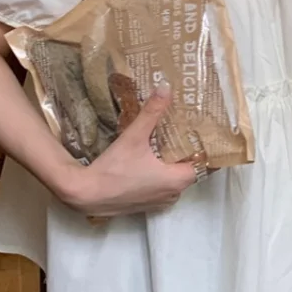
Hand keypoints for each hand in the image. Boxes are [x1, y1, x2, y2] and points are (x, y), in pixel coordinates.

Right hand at [56, 87, 197, 217]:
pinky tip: (155, 157)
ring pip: (177, 179)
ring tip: (175, 140)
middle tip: (190, 130)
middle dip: (191, 152)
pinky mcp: (146, 204)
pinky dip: (164, 173)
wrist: (84, 195)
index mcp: (177, 180)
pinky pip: (163, 186)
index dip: (208, 148)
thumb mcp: (134, 137)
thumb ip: (152, 112)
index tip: (208, 132)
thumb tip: (166, 87)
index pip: (205, 164)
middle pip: (191, 170)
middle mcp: (173, 194)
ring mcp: (159, 202)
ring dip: (176, 163)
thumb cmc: (113, 169)